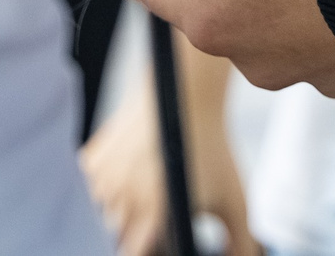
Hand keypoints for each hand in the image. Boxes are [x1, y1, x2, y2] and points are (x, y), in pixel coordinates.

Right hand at [81, 51, 258, 255]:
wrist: (185, 94)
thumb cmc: (211, 149)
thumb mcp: (234, 200)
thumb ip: (241, 242)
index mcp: (151, 214)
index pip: (133, 255)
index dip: (146, 253)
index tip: (160, 245)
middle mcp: (120, 199)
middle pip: (119, 238)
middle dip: (138, 235)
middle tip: (161, 220)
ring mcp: (102, 178)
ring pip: (104, 214)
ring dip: (120, 213)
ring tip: (148, 196)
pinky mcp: (92, 160)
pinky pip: (92, 189)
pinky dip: (106, 190)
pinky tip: (130, 177)